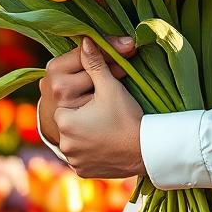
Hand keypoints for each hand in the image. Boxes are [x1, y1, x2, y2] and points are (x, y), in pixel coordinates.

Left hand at [54, 37, 145, 178]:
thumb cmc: (127, 116)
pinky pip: (83, 156)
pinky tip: (107, 141)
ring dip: (86, 131)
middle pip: (70, 119)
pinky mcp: (83, 171)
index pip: (67, 99)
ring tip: (107, 125)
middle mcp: (64, 144)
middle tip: (104, 111)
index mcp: (64, 121)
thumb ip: (95, 63)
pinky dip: (92, 149)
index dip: (83, 93)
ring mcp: (74, 160)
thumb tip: (86, 40)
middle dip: (83, 112)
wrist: (147, 150)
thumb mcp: (110, 86)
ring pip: (76, 138)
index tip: (99, 95)